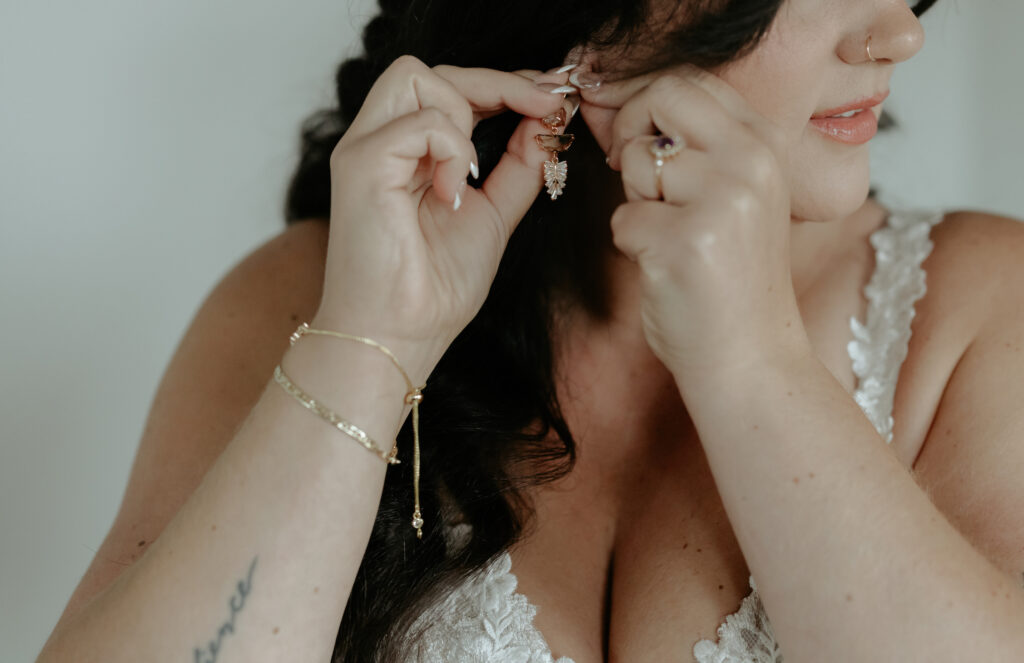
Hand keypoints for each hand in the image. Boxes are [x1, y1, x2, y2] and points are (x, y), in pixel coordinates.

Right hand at [317, 56, 567, 363]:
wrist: (402, 337)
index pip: (450, 86)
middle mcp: (379, 142)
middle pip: (432, 69)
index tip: (553, 100)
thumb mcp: (494, 214)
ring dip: (464, 118)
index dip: (504, 85)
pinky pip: (421, 121)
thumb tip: (547, 120)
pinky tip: (452, 194)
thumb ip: (517, 165)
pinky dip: (451, 150)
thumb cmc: (435, 287)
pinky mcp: (360, 165)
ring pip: (417, 76)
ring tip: (468, 178)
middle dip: (496, 83)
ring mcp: (364, 149)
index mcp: (406, 152)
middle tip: (545, 108)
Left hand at [577, 65, 811, 382]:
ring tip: (671, 237)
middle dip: (630, 131)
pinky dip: (633, 246)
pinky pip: (624, 219)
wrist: (752, 357)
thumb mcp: (737, 198)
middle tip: (636, 175)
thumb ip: (701, 150)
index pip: (691, 80)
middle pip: (661, 98)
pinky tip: (668, 270)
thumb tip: (630, 112)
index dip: (648, 103)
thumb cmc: (733, 280)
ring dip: (637, 201)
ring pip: (635, 162)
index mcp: (764, 146)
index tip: (638, 137)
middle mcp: (749, 163)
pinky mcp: (683, 241)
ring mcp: (719, 200)